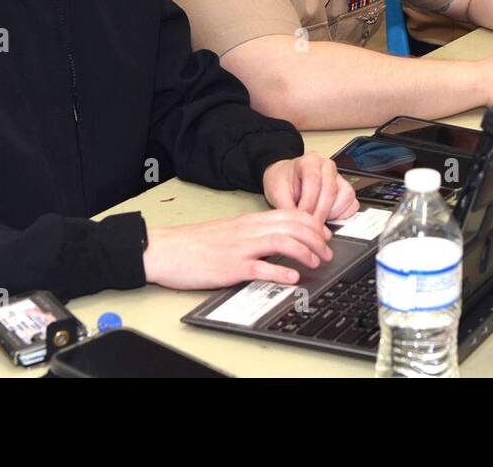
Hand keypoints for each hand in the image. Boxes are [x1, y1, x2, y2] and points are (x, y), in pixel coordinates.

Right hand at [142, 210, 333, 289]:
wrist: (164, 249)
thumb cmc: (193, 243)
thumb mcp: (228, 231)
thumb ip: (251, 233)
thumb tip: (275, 240)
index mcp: (248, 221)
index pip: (290, 215)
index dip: (314, 224)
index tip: (324, 235)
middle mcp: (248, 230)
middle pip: (293, 225)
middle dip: (317, 238)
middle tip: (327, 252)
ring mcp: (240, 248)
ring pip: (283, 241)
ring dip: (305, 252)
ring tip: (316, 263)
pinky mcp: (230, 267)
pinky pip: (261, 267)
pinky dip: (280, 271)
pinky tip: (292, 277)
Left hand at [263, 154, 358, 222]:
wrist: (286, 179)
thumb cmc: (282, 183)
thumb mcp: (277, 193)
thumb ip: (287, 209)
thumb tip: (300, 227)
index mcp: (309, 161)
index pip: (314, 181)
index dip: (307, 203)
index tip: (301, 217)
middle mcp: (327, 166)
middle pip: (330, 190)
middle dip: (319, 213)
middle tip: (309, 225)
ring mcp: (339, 177)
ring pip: (345, 196)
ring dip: (332, 213)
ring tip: (317, 219)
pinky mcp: (345, 189)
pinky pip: (352, 203)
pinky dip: (342, 214)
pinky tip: (328, 217)